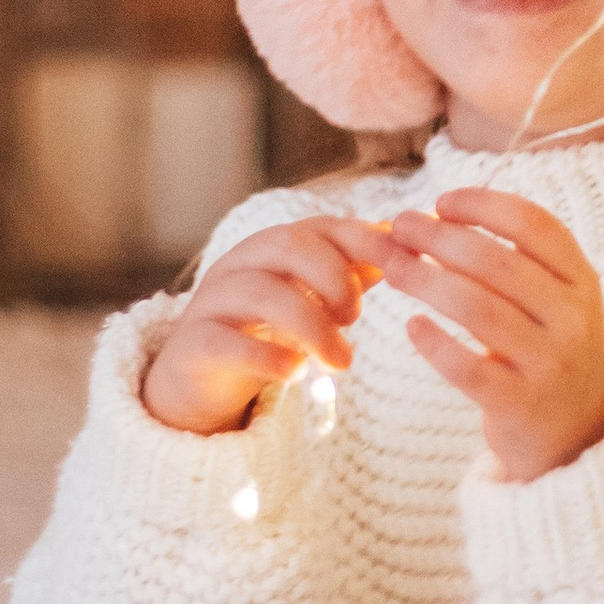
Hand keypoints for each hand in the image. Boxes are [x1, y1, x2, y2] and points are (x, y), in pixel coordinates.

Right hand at [140, 216, 389, 434]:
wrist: (198, 377)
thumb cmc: (264, 330)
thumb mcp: (310, 298)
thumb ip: (353, 273)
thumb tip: (410, 247)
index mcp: (276, 247)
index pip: (324, 226)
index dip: (367, 240)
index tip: (406, 267)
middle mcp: (243, 263)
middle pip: (287, 243)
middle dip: (333, 276)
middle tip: (356, 317)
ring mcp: (213, 301)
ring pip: (259, 292)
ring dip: (311, 326)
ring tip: (342, 362)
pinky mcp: (193, 344)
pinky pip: (222, 341)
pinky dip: (264, 356)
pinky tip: (294, 373)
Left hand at [379, 188, 603, 482]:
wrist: (575, 435)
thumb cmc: (548, 351)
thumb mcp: (556, 302)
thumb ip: (516, 261)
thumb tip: (439, 215)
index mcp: (582, 282)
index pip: (535, 226)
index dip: (484, 206)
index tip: (441, 201)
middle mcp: (573, 320)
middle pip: (498, 263)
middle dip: (441, 238)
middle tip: (400, 226)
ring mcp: (549, 363)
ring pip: (477, 309)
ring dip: (426, 280)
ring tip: (392, 267)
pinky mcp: (520, 404)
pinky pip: (467, 367)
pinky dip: (434, 343)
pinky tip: (411, 326)